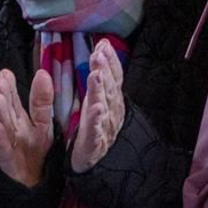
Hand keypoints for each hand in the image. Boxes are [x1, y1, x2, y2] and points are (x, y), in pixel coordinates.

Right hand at [0, 69, 53, 187]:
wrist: (32, 182)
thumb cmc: (36, 151)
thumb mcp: (44, 124)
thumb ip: (42, 101)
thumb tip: (43, 73)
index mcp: (23, 120)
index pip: (16, 101)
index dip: (11, 88)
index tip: (4, 73)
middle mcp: (14, 129)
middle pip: (8, 110)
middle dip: (4, 94)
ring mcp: (10, 143)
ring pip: (4, 124)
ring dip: (0, 111)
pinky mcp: (8, 159)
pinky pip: (4, 146)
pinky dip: (0, 136)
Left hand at [70, 39, 125, 172]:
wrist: (94, 163)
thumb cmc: (95, 128)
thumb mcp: (98, 99)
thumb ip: (102, 76)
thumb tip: (102, 47)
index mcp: (111, 101)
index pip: (113, 78)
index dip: (110, 61)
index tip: (103, 44)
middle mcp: (111, 112)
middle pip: (109, 89)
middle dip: (105, 71)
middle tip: (99, 54)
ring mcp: (105, 128)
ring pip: (104, 106)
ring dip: (100, 90)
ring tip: (96, 76)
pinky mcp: (95, 143)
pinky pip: (96, 131)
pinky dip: (97, 120)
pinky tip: (97, 109)